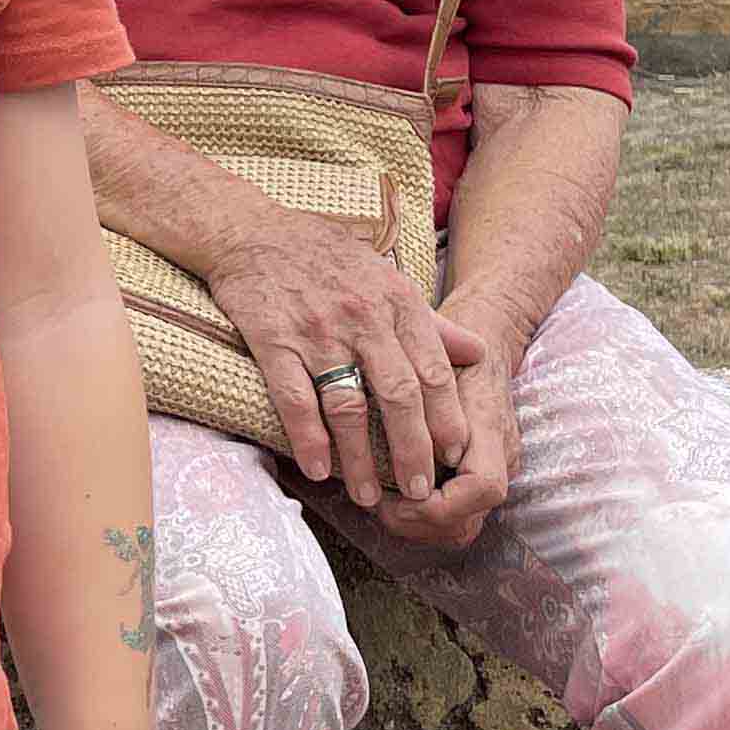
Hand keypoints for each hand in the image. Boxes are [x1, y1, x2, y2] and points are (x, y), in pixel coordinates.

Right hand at [205, 208, 485, 511]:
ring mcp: (317, 331)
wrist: (252, 233)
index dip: (447, 417)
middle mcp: (363, 318)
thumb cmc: (326, 259)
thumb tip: (477, 353)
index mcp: (397, 302)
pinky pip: (296, 399)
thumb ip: (431, 322)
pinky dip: (309, 439)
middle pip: (398, 395)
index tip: (457, 455)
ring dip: (361, 458)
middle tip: (422, 491)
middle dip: (413, 449)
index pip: (433, 370)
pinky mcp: (273, 340)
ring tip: (370, 497)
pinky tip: (319, 470)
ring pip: (348, 406)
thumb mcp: (387, 278)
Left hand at [368, 319, 520, 551]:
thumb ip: (417, 391)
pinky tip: (393, 498)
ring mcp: (494, 469)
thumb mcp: (434, 354)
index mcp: (490, 427)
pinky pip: (455, 515)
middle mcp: (500, 456)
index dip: (437, 504)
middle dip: (417, 523)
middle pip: (467, 522)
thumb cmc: (454, 342)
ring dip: (417, 525)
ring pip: (460, 527)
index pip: (482, 488)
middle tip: (377, 505)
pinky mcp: (479, 474)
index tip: (394, 495)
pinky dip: (422, 517)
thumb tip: (388, 427)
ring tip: (380, 504)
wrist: (483, 335)